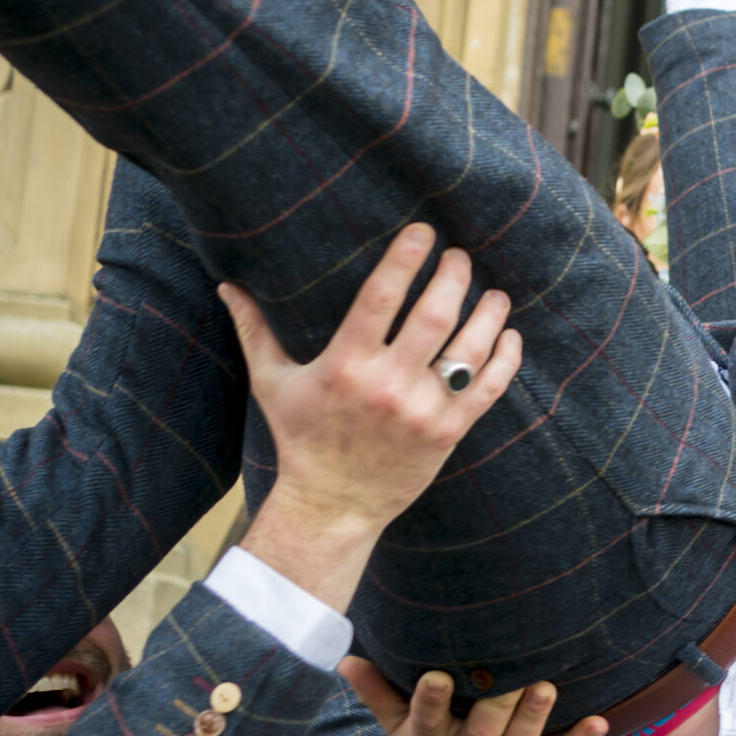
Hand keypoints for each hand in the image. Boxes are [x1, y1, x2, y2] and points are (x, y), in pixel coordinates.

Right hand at [227, 224, 520, 611]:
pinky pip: (489, 387)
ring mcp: (423, 410)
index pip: (381, 296)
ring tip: (493, 291)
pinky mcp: (449, 432)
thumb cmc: (302, 438)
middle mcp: (387, 385)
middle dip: (453, 276)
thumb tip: (227, 284)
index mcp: (345, 365)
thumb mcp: (272, 384)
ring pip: (470, 347)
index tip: (423, 231)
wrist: (333, 504)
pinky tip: (508, 333)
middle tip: (459, 256)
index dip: (405, 257)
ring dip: (488, 311)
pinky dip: (505, 356)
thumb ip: (255, 331)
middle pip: (435, 314)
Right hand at [344, 660, 607, 735]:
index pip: (427, 720)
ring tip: (547, 686)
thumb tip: (346, 658)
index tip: (436, 677)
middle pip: (482, 729)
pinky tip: (598, 722)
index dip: (431, 701)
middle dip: (495, 704)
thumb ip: (378, 695)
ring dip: (535, 715)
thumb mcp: (400, 734)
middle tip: (510, 672)